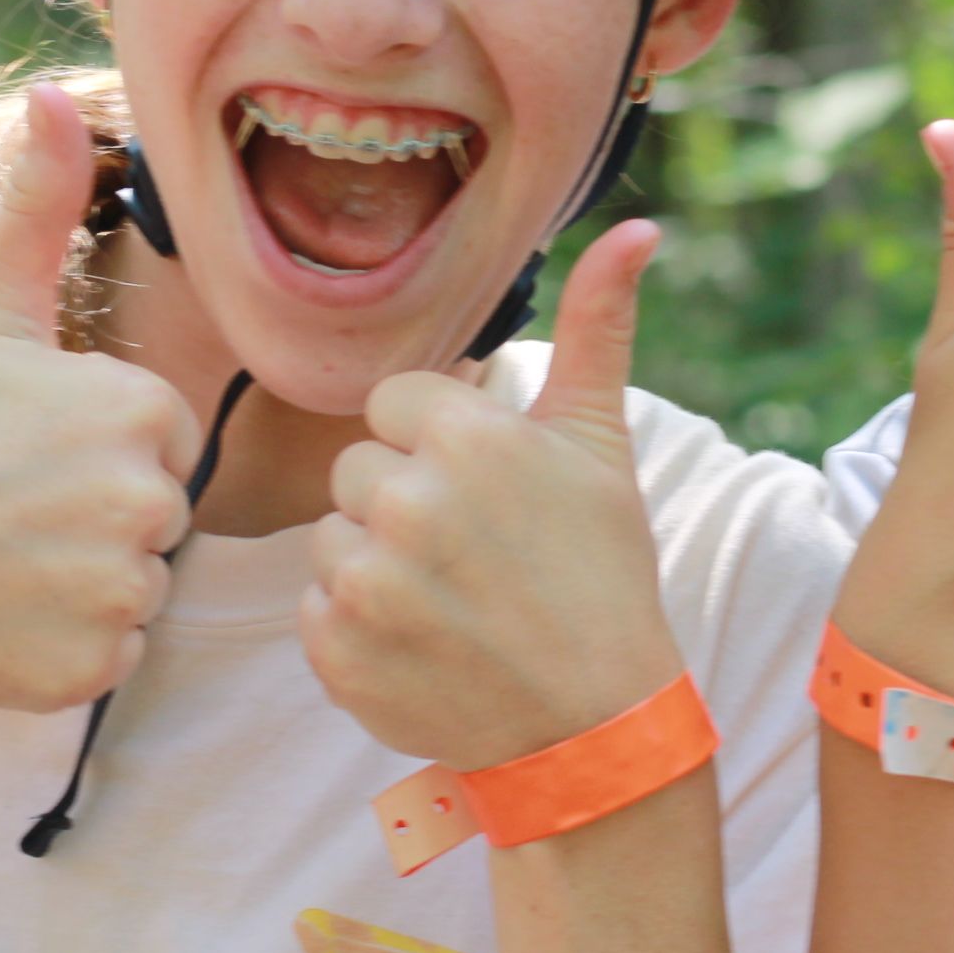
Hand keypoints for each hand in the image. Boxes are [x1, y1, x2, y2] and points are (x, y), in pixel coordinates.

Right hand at [0, 82, 200, 710]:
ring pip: (137, 585)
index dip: (94, 442)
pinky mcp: (91, 670)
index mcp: (141, 411)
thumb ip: (37, 204)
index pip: (164, 436)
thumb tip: (52, 93)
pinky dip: (61, 644)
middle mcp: (148, 502)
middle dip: (93, 512)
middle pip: (157, 513)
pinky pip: (112, 654)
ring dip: (80, 579)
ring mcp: (118, 593)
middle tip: (2, 502)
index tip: (22, 446)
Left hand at [300, 220, 688, 772]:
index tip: (486, 495)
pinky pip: (314, 611)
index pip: (394, 406)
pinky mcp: (336, 651)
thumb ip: (600, 327)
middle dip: (403, 505)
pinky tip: (422, 645)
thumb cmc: (602, 572)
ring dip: (374, 567)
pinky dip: (356, 631)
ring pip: (330, 539)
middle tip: (473, 555)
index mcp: (469, 437)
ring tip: (449, 602)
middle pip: (357, 472)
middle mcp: (409, 502)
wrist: (593, 724)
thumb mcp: (603, 444)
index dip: (437, 448)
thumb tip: (639, 229)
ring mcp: (366, 582)